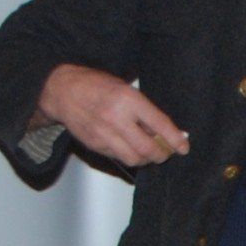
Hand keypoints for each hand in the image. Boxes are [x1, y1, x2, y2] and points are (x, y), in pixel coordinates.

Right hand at [38, 64, 189, 165]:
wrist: (63, 91)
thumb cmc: (96, 86)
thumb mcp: (126, 89)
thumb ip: (145, 110)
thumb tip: (166, 131)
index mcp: (128, 99)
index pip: (159, 125)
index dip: (175, 139)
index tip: (183, 147)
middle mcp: (116, 118)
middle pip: (148, 149)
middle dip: (162, 154)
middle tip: (166, 152)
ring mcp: (104, 134)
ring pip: (134, 158)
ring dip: (146, 159)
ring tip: (149, 152)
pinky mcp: (95, 145)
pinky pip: (119, 158)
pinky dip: (129, 156)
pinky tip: (131, 148)